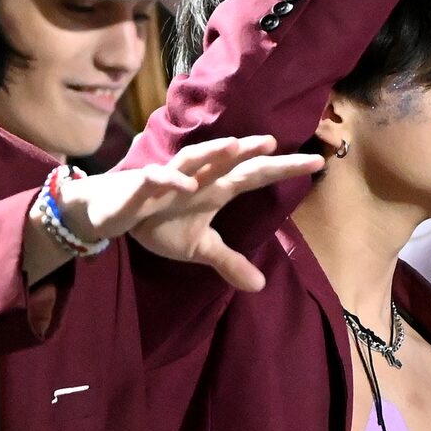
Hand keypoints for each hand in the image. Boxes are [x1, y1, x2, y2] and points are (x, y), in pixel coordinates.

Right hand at [59, 136, 324, 289]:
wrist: (111, 213)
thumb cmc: (157, 221)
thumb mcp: (197, 248)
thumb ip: (228, 261)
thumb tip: (260, 286)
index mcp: (215, 189)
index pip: (256, 175)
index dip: (284, 169)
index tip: (318, 163)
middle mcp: (198, 178)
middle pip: (231, 161)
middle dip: (255, 152)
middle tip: (281, 145)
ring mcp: (170, 179)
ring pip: (195, 159)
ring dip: (214, 152)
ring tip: (239, 146)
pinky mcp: (142, 186)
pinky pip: (156, 179)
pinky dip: (170, 180)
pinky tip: (185, 184)